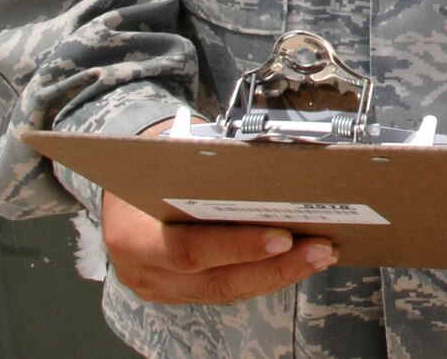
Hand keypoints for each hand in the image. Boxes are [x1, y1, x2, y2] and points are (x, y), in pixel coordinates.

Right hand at [100, 120, 336, 304]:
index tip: (283, 237)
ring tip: (321, 253)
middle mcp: (143, 271)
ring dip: (280, 274)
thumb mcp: (173, 155)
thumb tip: (277, 166)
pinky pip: (228, 290)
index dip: (237, 248)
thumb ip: (212, 168)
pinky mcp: (180, 292)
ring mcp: (161, 287)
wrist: (124, 176)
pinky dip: (266, 275)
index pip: (188, 250)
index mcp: (132, 235)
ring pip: (228, 290)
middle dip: (275, 267)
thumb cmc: (156, 159)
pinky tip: (299, 261)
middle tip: (320, 248)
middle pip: (216, 280)